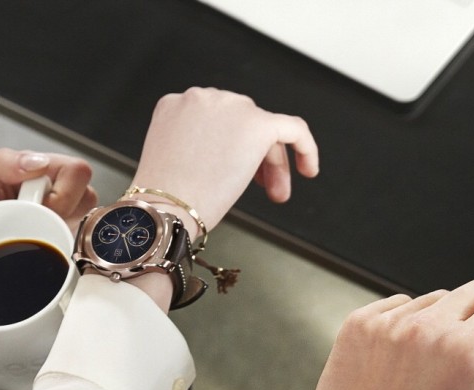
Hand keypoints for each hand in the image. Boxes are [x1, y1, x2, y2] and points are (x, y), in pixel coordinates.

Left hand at [0, 149, 95, 302]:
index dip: (63, 192)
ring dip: (64, 230)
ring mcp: (61, 218)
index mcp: (37, 170)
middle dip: (64, 213)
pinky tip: (44, 249)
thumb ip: (1, 164)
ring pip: (90, 218)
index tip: (37, 208)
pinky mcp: (63, 242)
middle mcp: (54, 191)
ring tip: (34, 235)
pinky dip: (68, 247)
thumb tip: (40, 162)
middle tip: (33, 223)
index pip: (78, 171)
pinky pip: (84, 243)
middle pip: (89, 195)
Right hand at [130, 87, 318, 236]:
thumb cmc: (165, 200)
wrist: (165, 208)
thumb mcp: (175, 162)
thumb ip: (199, 148)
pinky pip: (294, 129)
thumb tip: (228, 160)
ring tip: (275, 193)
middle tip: (265, 189)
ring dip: (273, 162)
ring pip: (265, 128)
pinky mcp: (257, 123)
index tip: (242, 172)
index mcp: (176, 105)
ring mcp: (229, 106)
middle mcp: (202, 97)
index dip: (235, 148)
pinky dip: (305, 147)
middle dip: (258, 158)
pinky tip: (308, 169)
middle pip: (244, 122)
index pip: (218, 120)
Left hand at [312, 281, 473, 389]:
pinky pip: (400, 304)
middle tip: (466, 365)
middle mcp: (426, 329)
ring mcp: (388, 324)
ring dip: (442, 323)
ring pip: (438, 297)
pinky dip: (407, 326)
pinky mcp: (359, 324)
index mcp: (468, 350)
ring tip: (431, 370)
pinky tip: (403, 365)